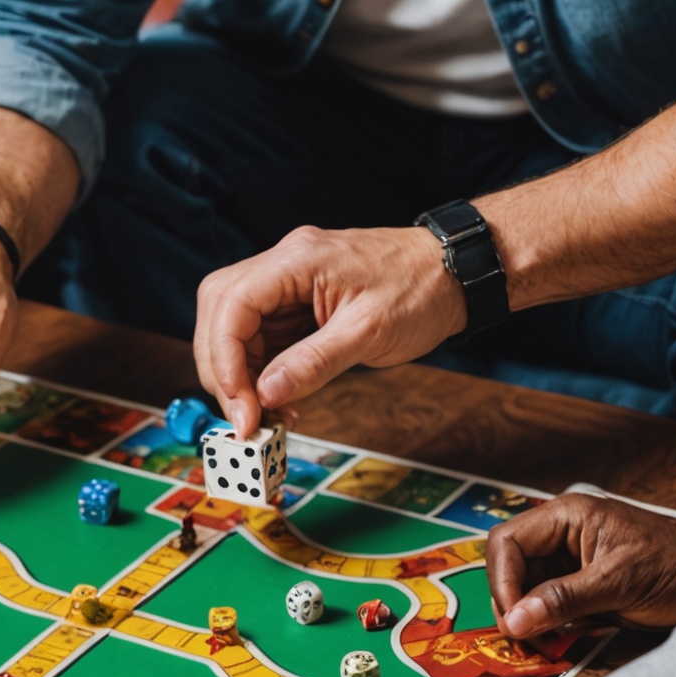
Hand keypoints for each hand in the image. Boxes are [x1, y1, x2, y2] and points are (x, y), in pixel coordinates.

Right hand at [193, 225, 465, 437]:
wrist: (456, 272)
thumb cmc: (422, 289)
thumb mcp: (369, 331)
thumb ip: (313, 363)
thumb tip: (266, 394)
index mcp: (297, 260)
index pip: (231, 304)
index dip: (225, 360)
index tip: (242, 407)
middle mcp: (284, 265)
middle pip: (219, 312)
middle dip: (222, 369)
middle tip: (244, 417)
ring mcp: (288, 284)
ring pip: (233, 328)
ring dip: (240, 375)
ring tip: (266, 414)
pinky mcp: (296, 304)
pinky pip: (261, 338)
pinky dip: (261, 373)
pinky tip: (280, 399)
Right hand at [489, 492, 675, 639]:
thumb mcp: (619, 583)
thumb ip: (563, 599)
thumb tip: (515, 620)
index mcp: (569, 516)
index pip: (508, 543)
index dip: (502, 580)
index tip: (512, 617)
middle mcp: (561, 534)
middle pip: (508, 565)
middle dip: (511, 601)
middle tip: (522, 634)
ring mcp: (567, 560)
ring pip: (521, 588)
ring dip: (526, 617)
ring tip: (541, 640)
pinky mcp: (575, 584)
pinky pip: (542, 602)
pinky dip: (542, 623)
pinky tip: (554, 636)